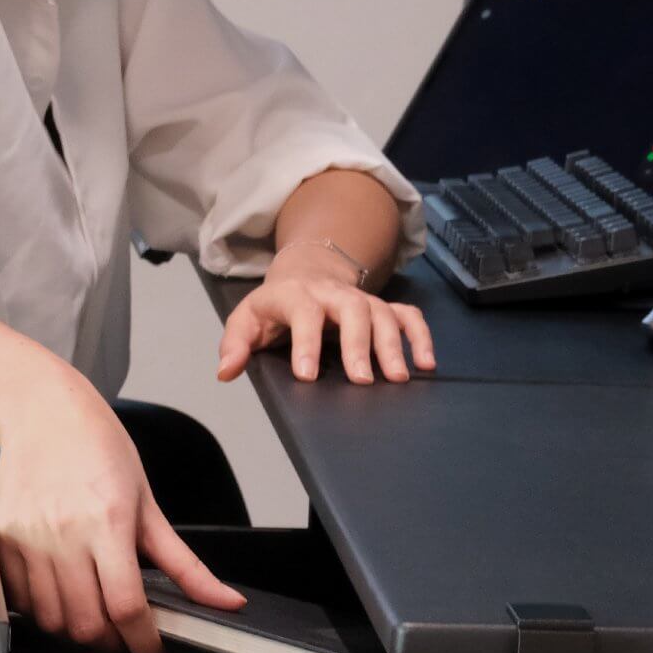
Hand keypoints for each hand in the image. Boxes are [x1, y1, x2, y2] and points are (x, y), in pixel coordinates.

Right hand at [0, 366, 244, 652]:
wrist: (44, 412)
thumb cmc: (100, 449)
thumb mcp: (150, 505)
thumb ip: (186, 564)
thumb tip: (224, 601)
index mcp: (109, 522)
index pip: (127, 607)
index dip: (144, 644)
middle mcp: (64, 533)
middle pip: (87, 623)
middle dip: (114, 643)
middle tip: (129, 636)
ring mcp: (27, 537)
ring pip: (51, 619)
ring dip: (78, 631)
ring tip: (98, 617)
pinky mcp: (0, 539)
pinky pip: (20, 599)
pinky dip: (44, 611)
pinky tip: (64, 596)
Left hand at [216, 244, 435, 384]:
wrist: (306, 271)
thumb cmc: (276, 306)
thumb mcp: (248, 319)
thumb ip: (235, 344)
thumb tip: (226, 371)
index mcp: (296, 294)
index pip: (303, 312)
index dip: (305, 342)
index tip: (307, 374)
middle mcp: (333, 293)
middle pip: (352, 310)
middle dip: (359, 345)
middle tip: (362, 381)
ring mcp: (361, 298)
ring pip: (383, 313)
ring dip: (393, 345)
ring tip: (399, 378)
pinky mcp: (381, 306)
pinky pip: (407, 316)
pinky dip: (420, 336)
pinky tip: (426, 363)